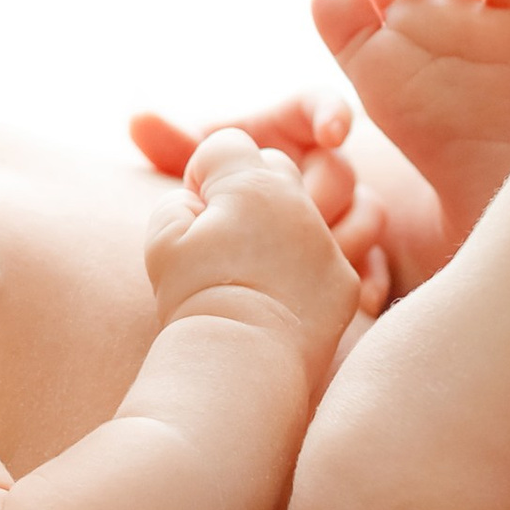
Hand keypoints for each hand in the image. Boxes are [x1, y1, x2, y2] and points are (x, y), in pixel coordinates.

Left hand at [133, 96, 395, 305]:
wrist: (224, 264)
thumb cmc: (207, 197)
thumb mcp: (190, 169)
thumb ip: (172, 146)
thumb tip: (137, 119)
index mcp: (285, 131)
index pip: (319, 106)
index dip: (330, 113)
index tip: (330, 133)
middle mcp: (317, 166)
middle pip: (341, 169)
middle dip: (321, 193)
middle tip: (297, 217)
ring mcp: (341, 211)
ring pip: (369, 212)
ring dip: (347, 233)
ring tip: (318, 257)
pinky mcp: (352, 253)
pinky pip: (377, 262)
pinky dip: (371, 277)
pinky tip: (363, 299)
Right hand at [145, 130, 359, 352]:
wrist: (237, 364)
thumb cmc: (193, 298)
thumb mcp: (164, 238)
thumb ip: (179, 200)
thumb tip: (200, 200)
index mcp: (250, 183)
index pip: (228, 145)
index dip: (204, 172)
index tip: (195, 209)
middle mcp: (297, 202)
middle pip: (275, 166)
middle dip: (250, 187)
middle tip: (227, 230)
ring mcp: (327, 241)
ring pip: (319, 199)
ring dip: (295, 213)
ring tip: (267, 248)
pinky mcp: (345, 281)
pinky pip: (342, 249)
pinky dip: (316, 260)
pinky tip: (291, 282)